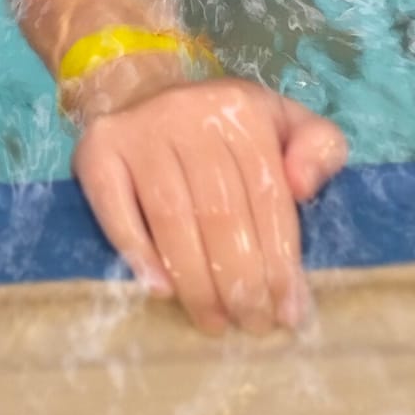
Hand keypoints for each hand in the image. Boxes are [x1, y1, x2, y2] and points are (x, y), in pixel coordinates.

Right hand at [71, 72, 347, 334]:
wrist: (141, 90)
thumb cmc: (224, 127)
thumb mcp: (283, 122)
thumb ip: (318, 148)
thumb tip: (304, 187)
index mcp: (241, 108)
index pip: (266, 196)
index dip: (280, 261)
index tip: (288, 313)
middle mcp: (188, 113)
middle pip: (220, 212)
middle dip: (242, 282)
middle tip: (251, 324)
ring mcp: (139, 130)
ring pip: (172, 218)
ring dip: (196, 281)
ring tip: (214, 321)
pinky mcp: (97, 150)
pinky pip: (116, 209)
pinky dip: (138, 254)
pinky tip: (161, 291)